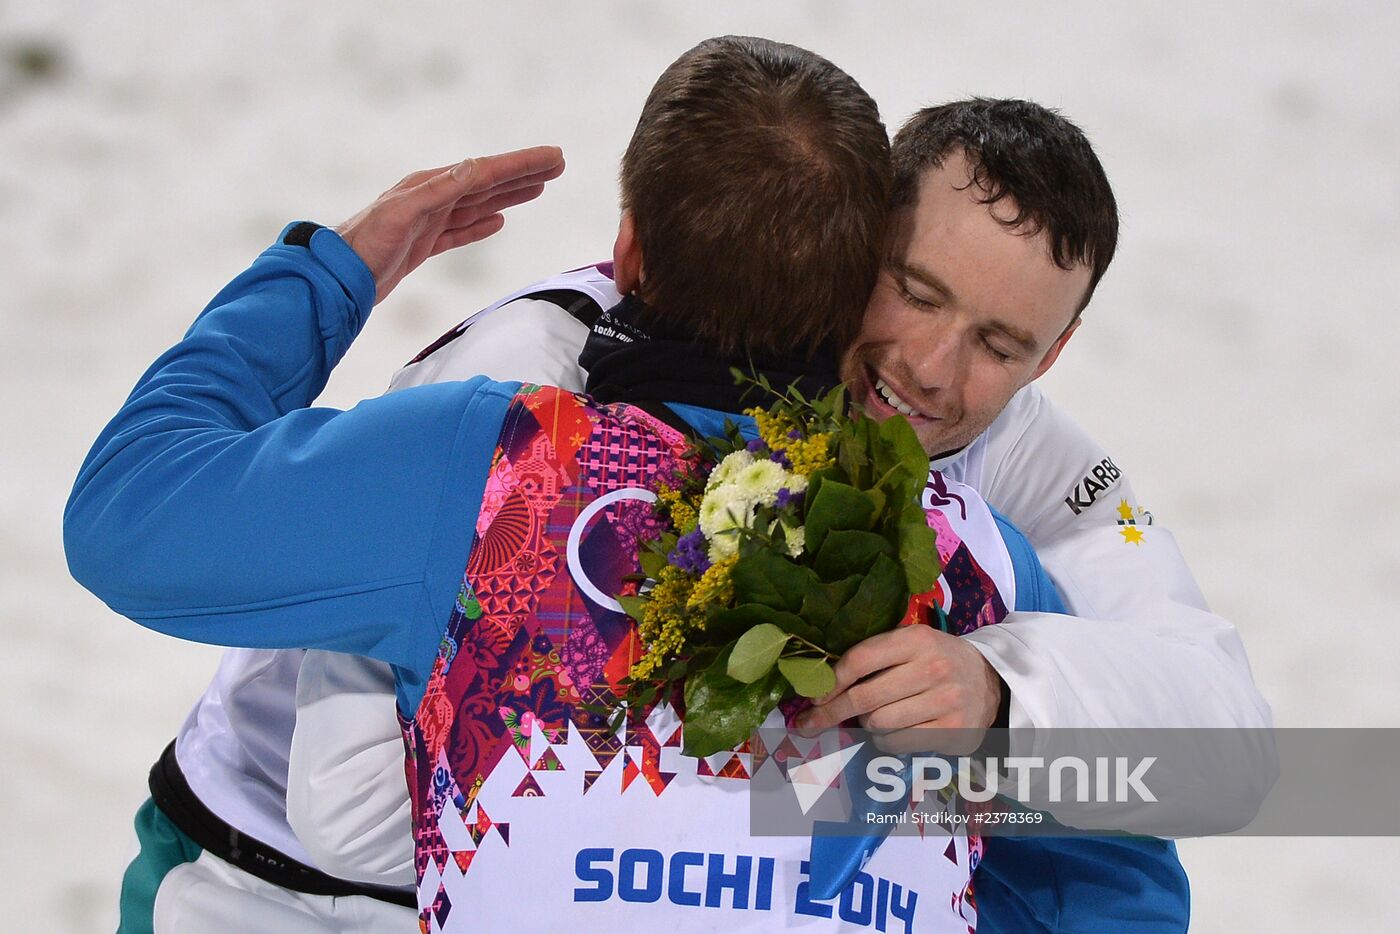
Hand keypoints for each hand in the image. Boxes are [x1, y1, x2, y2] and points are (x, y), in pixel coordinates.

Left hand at [335, 146, 565, 304]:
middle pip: (487, 182)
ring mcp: (428, 221)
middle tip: (557, 165)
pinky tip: (497, 222)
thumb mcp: (403, 213)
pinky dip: (481, 224)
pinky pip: (461, 230)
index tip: (553, 156)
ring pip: (478, 204)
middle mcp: (431, 198)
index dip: (521, 164)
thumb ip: (439, 191)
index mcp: (429, 186)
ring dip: (508, 196)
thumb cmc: (363, 245)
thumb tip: (474, 168)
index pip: (485, 171)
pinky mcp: (422, 245)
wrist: (336, 277)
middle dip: (523, 173)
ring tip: (537, 188)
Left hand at [794, 625, 1001, 753]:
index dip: (831, 681)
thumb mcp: (910, 644)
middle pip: (864, 698)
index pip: (861, 660)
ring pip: (879, 724)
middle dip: (830, 713)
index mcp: (917, 640)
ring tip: (874, 718)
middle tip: (808, 724)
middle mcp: (933, 668)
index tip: (811, 696)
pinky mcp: (953, 732)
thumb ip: (874, 656)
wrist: (989, 681)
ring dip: (866, 726)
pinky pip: (898, 744)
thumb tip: (822, 685)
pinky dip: (886, 741)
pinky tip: (894, 731)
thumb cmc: (935, 660)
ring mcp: (946, 702)